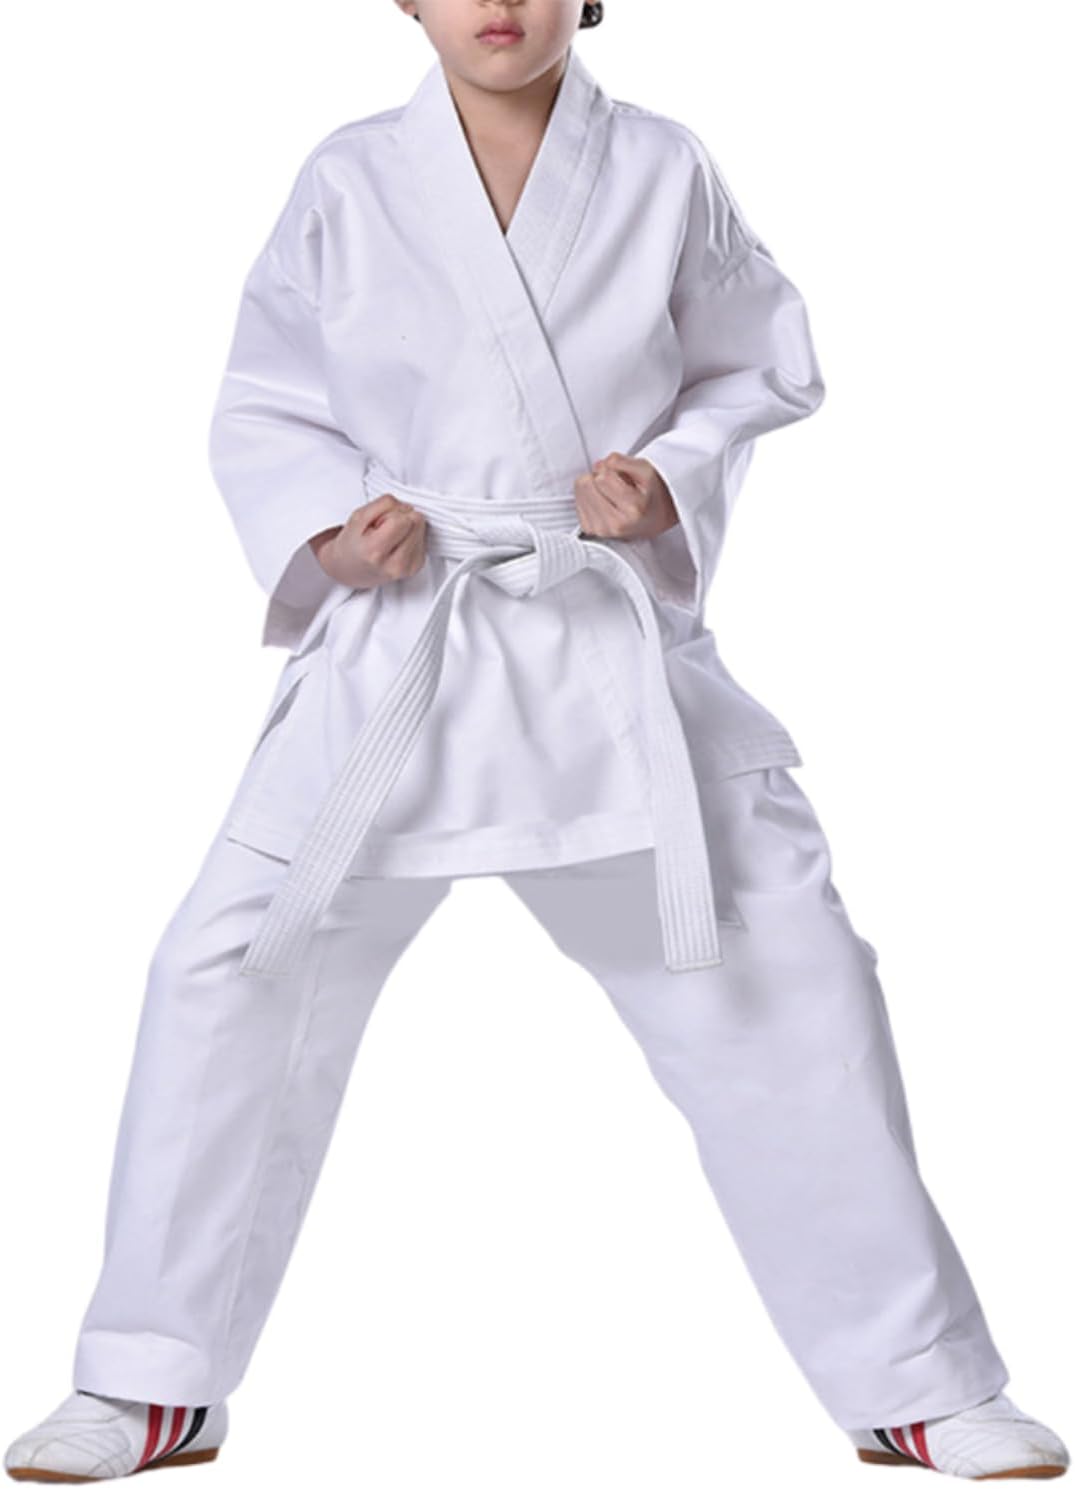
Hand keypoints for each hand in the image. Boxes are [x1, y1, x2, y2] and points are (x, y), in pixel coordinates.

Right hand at [310, 493, 427, 587]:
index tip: (380, 520)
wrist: (350, 569)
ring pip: (422, 529)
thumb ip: (383, 505)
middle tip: (385, 528)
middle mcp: (394, 564)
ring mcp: (407, 568)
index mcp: (375, 552)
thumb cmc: (352, 544)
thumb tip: (407, 506)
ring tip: (389, 536)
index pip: (402, 519)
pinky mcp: (416, 567)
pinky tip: (397, 543)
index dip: (392, 513)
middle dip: (402, 518)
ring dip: (407, 527)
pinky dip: (411, 537)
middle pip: (416, 522)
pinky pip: (424, 540)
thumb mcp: (358, 516)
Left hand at [573, 452, 677, 540]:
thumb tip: (598, 465)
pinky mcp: (590, 530)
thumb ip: (622, 462)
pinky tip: (603, 501)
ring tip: (610, 494)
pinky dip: (588, 497)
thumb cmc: (649, 494)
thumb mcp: (645, 470)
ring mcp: (601, 529)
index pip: (602, 477)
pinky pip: (577, 502)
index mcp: (633, 509)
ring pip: (579, 491)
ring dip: (592, 487)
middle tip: (614, 484)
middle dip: (598, 477)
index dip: (609, 469)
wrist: (654, 518)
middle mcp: (616, 523)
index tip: (620, 476)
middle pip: (586, 484)